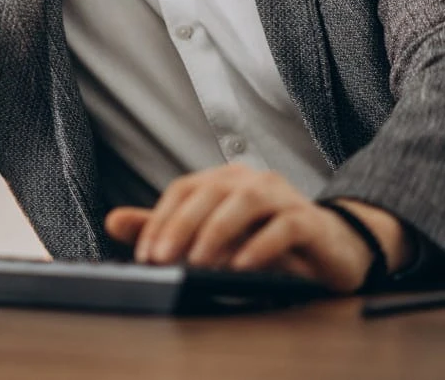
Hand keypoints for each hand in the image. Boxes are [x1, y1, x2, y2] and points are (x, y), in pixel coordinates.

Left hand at [104, 163, 377, 292]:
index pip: (182, 190)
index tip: (145, 254)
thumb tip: (112, 221)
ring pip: (244, 203)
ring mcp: (281, 195)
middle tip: (162, 259)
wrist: (332, 247)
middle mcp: (248, 179)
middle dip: (181, 226)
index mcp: (221, 179)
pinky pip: (284, 226)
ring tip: (200, 263)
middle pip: (209, 193)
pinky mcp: (309, 220)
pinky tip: (243, 265)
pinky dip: (261, 245)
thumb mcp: (211, 237)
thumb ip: (165, 228)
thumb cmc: (264, 240)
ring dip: (218, 232)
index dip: (160, 219)